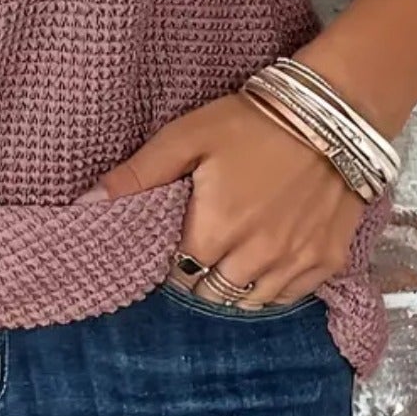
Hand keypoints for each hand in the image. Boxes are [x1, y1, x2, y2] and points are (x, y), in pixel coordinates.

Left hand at [94, 91, 366, 305]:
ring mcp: (295, 263)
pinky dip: (275, 286)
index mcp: (215, 231)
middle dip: (202, 275)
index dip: (174, 260)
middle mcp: (254, 258)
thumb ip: (138, 175)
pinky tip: (268, 259)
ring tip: (234, 254)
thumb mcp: (187, 136)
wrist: (331, 113)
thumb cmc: (252, 122)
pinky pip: (290, 296)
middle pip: (213, 293)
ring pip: (250, 302)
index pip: (178, 275)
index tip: (177, 241)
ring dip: (236, 285)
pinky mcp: (328, 260)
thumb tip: (86, 205)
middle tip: (205, 246)